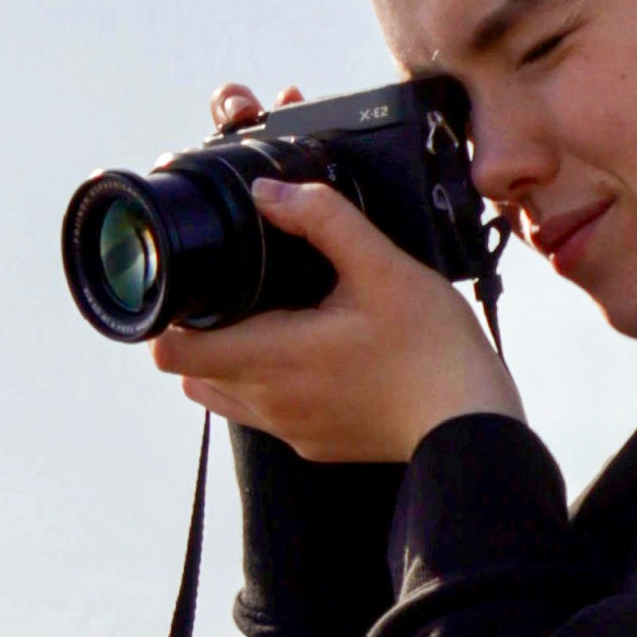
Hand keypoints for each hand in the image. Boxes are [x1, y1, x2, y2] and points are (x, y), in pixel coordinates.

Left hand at [150, 80, 522, 463]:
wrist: (469, 422)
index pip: (174, 350)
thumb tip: (269, 192)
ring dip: (225, 358)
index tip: (188, 283)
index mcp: (273, 358)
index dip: (166, 316)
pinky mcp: (311, 443)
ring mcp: (288, 429)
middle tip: (227, 289)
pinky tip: (299, 351)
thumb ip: (322, 220)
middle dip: (196, 331)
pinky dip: (259, 382)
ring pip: (221, 395)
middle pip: (189, 372)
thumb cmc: (432, 348)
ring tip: (262, 317)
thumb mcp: (382, 266)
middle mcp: (269, 403)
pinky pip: (260, 413)